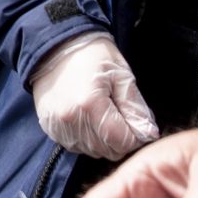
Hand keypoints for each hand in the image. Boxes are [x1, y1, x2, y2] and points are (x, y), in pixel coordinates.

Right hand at [30, 30, 158, 159]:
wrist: (57, 47)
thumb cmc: (94, 56)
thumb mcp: (122, 76)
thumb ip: (136, 108)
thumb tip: (148, 134)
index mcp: (91, 104)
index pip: (122, 141)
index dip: (136, 136)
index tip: (137, 123)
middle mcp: (70, 119)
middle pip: (107, 150)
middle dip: (120, 139)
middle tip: (120, 116)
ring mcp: (57, 125)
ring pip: (92, 151)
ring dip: (103, 140)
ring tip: (103, 114)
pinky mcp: (49, 127)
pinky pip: (75, 146)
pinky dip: (86, 138)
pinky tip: (87, 118)